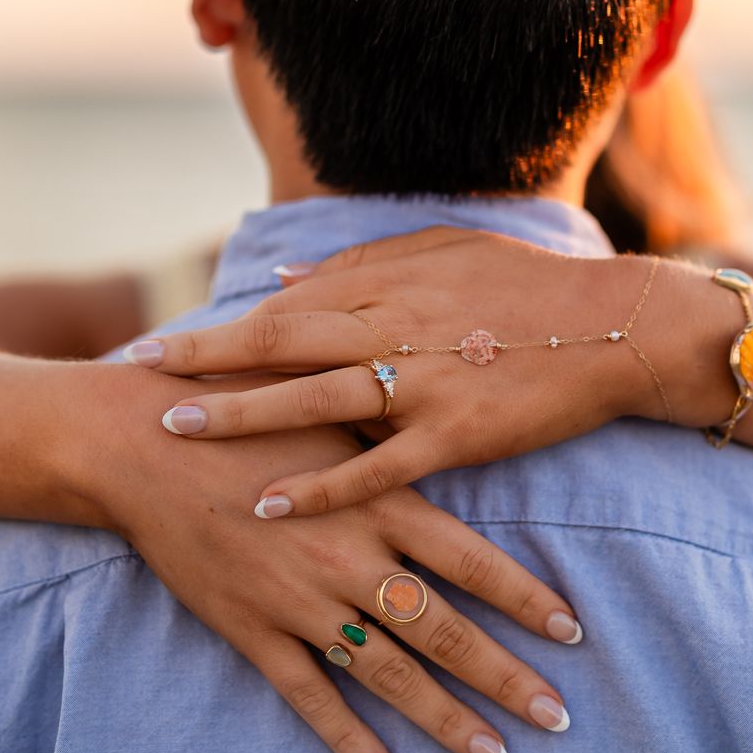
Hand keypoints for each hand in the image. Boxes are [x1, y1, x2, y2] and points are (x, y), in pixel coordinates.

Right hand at [70, 374, 583, 752]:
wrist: (144, 444)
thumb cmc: (244, 410)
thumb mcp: (330, 410)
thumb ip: (390, 441)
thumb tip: (452, 436)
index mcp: (378, 500)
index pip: (471, 561)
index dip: (525, 598)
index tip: (572, 633)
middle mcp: (351, 558)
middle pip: (445, 630)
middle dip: (507, 678)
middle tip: (558, 717)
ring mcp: (302, 601)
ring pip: (390, 675)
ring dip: (447, 720)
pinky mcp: (253, 629)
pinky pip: (310, 698)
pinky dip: (349, 741)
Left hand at [125, 229, 735, 516]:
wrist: (616, 324)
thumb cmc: (528, 284)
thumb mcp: (442, 251)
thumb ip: (358, 266)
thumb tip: (281, 282)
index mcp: (388, 288)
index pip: (281, 312)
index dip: (216, 333)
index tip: (156, 348)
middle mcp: (396, 329)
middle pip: (281, 346)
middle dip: (204, 364)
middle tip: (137, 380)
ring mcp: (424, 383)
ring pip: (314, 400)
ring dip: (242, 415)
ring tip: (177, 430)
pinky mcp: (457, 434)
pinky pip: (375, 467)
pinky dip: (320, 485)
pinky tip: (268, 502)